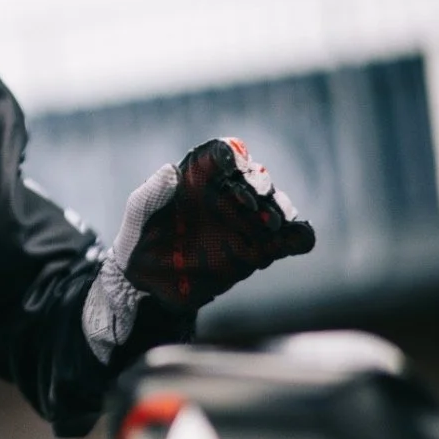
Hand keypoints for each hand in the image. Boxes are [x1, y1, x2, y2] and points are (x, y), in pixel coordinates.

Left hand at [82, 137, 314, 361]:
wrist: (147, 283)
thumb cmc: (140, 239)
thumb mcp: (138, 214)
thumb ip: (150, 193)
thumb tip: (169, 170)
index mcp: (200, 177)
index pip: (223, 155)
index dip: (231, 156)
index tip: (231, 167)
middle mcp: (229, 194)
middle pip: (256, 177)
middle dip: (258, 184)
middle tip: (248, 202)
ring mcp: (247, 222)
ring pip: (278, 205)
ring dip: (280, 209)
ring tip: (267, 223)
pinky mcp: (260, 249)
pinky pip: (292, 239)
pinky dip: (299, 236)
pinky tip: (291, 240)